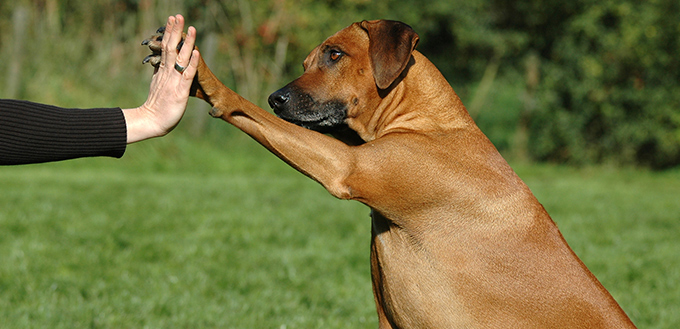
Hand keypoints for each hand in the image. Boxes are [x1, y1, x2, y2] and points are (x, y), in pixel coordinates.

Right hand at [123, 14, 199, 143]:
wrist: (152, 121)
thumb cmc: (157, 106)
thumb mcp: (157, 85)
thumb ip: (158, 73)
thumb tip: (157, 62)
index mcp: (163, 71)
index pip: (166, 47)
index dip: (169, 33)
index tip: (172, 19)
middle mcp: (168, 73)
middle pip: (171, 47)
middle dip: (175, 31)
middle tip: (178, 15)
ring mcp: (174, 81)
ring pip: (180, 57)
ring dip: (185, 42)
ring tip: (190, 27)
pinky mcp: (180, 91)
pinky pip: (187, 75)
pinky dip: (192, 63)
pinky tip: (196, 52)